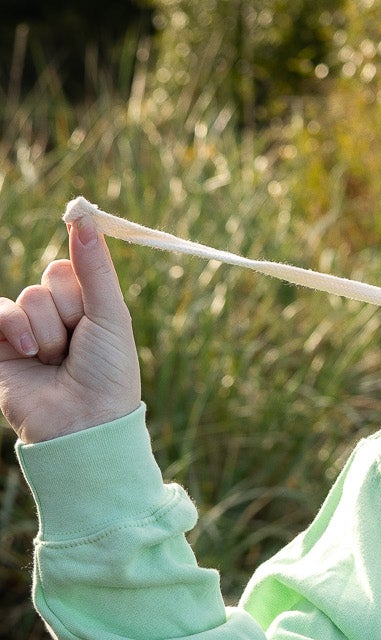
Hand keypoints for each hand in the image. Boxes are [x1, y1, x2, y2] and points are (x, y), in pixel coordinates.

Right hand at [0, 215, 140, 444]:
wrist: (82, 424)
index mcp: (87, 307)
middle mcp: (56, 317)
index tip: (90, 315)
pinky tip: (27, 354)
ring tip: (55, 362)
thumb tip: (83, 215)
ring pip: (27, 299)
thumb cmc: (108, 374)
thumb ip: (95, 267)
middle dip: (66, 315)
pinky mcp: (0, 347)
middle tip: (76, 348)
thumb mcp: (111, 316)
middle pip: (49, 281)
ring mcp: (26, 332)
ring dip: (45, 332)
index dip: (80, 290)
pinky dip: (13, 328)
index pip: (70, 269)